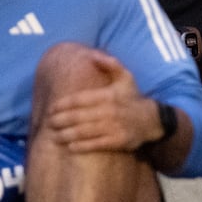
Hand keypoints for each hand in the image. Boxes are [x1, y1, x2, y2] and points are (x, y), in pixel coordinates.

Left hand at [42, 49, 161, 153]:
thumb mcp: (126, 78)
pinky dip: (80, 146)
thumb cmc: (132, 98)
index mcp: (108, 95)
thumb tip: (93, 55)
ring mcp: (114, 127)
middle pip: (78, 116)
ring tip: (54, 137)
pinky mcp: (118, 141)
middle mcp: (110, 111)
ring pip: (83, 131)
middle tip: (49, 123)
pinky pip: (95, 145)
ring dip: (66, 135)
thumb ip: (111, 65)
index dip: (62, 105)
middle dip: (60, 121)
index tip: (51, 109)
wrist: (151, 121)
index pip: (79, 100)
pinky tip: (70, 146)